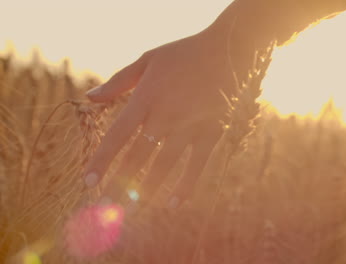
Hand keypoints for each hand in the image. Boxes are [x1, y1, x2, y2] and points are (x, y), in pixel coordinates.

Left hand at [83, 27, 239, 208]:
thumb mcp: (148, 59)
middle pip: (137, 157)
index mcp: (146, 97)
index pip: (117, 136)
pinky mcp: (211, 132)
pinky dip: (185, 186)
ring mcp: (190, 126)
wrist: (228, 50)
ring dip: (146, 189)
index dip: (101, 161)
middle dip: (120, 183)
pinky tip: (173, 203)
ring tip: (133, 208)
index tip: (87, 182)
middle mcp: (166, 116)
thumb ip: (118, 81)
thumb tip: (89, 98)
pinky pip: (196, 165)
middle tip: (106, 204)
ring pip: (164, 165)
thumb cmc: (185, 53)